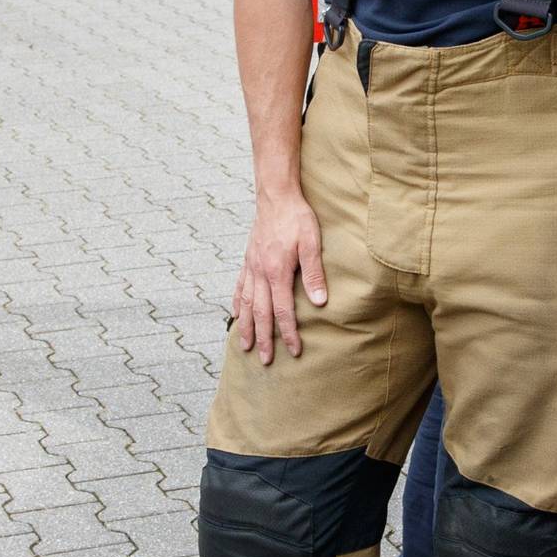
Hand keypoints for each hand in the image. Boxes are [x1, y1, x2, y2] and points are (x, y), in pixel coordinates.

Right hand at [230, 191, 326, 365]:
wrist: (275, 196)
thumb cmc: (297, 217)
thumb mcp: (312, 242)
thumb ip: (314, 272)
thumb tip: (319, 301)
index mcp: (277, 271)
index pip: (283, 310)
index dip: (288, 332)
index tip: (294, 351)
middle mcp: (260, 273)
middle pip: (261, 313)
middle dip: (264, 338)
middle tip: (266, 360)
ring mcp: (251, 267)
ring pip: (247, 304)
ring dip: (247, 327)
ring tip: (246, 346)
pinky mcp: (248, 259)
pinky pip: (240, 287)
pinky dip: (238, 304)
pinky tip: (237, 315)